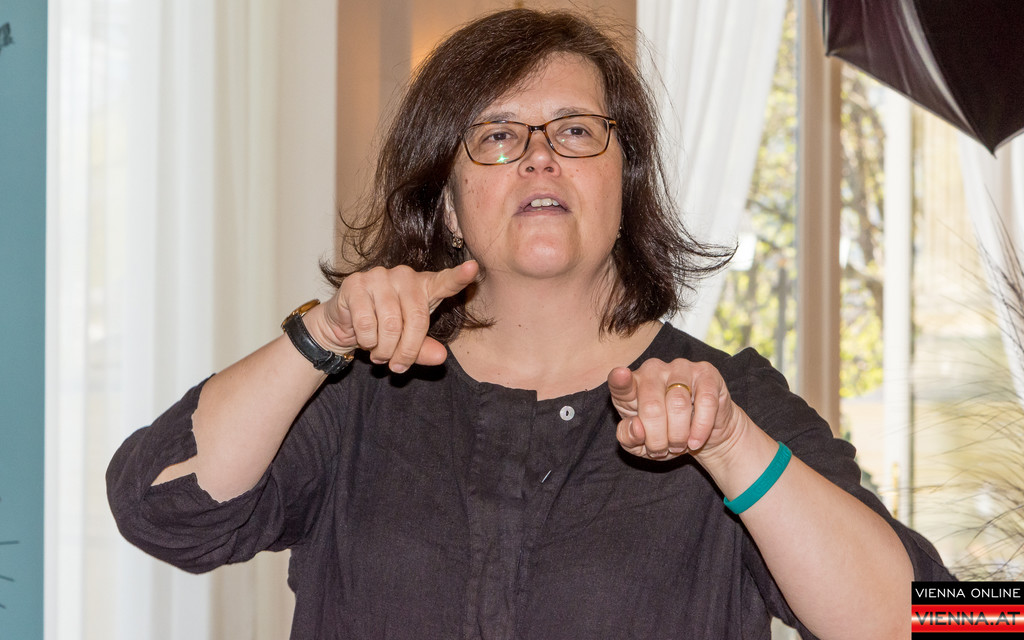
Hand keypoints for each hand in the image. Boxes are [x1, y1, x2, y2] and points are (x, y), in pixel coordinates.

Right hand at [310, 261, 478, 372]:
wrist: (344, 324)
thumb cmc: (383, 329)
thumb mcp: (408, 342)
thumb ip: (424, 349)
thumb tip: (440, 356)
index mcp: (424, 286)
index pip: (445, 281)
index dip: (459, 276)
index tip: (473, 268)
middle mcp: (404, 275)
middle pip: (416, 318)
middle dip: (407, 351)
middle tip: (397, 365)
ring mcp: (379, 276)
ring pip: (391, 324)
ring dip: (384, 349)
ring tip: (379, 353)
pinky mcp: (356, 284)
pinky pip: (368, 324)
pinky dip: (367, 342)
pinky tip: (364, 340)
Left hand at [608, 358, 748, 461]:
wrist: (700, 435)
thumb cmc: (664, 435)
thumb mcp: (640, 444)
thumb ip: (628, 438)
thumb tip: (636, 428)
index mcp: (631, 385)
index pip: (621, 382)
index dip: (620, 379)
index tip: (620, 376)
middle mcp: (653, 370)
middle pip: (652, 406)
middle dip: (657, 438)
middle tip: (662, 450)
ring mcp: (680, 368)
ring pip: (678, 403)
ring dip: (678, 435)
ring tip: (678, 446)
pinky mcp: (706, 373)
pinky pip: (705, 401)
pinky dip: (701, 427)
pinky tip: (695, 441)